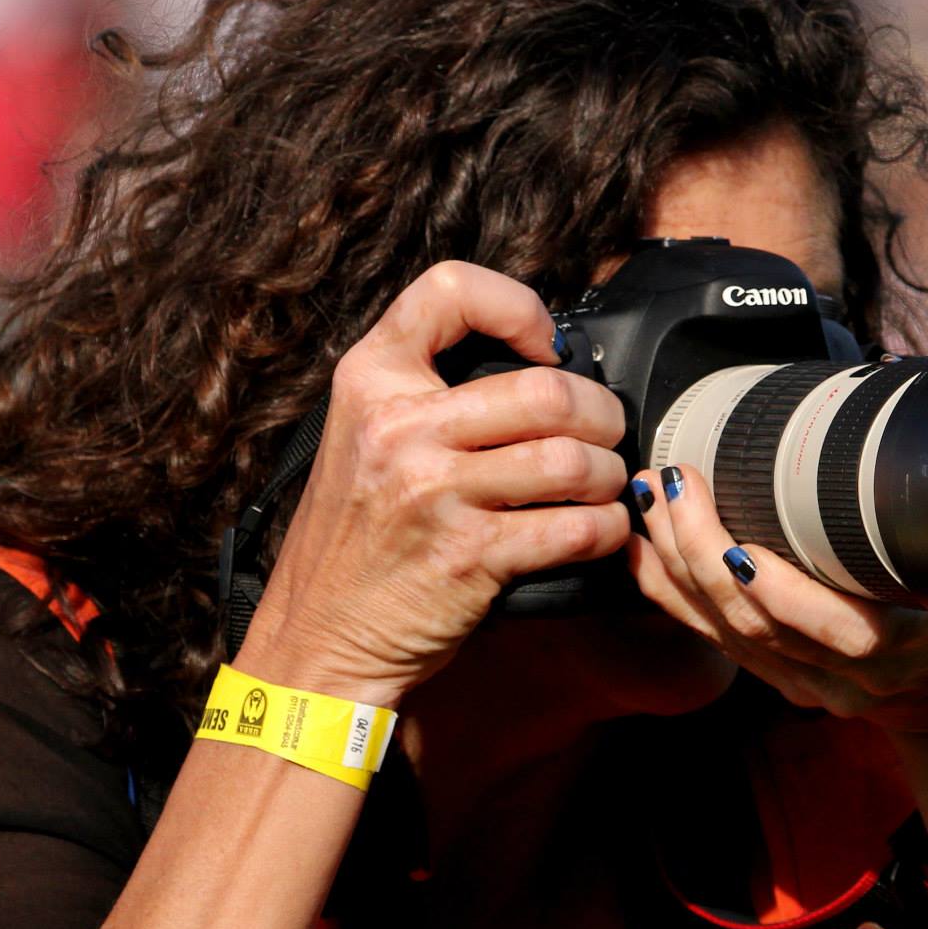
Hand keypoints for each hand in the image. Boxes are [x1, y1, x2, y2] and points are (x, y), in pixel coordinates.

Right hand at [237, 262, 630, 705]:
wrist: (318, 637)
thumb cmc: (355, 541)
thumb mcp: (362, 438)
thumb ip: (427, 393)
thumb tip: (535, 364)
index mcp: (370, 382)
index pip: (450, 291)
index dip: (519, 306)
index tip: (547, 346)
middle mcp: (399, 428)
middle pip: (547, 389)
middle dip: (600, 412)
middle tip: (606, 430)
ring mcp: (433, 492)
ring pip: (573, 459)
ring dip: (609, 475)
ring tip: (603, 485)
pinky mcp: (469, 557)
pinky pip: (575, 529)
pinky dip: (606, 531)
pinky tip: (599, 531)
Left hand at [624, 462, 927, 742]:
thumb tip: (901, 405)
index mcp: (913, 646)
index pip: (842, 632)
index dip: (785, 596)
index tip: (741, 546)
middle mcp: (851, 676)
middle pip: (759, 625)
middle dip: (703, 555)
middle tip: (676, 484)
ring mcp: (812, 685)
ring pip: (728, 633)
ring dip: (677, 566)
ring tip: (652, 500)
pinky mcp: (786, 683)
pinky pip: (720, 642)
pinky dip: (674, 597)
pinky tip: (645, 554)